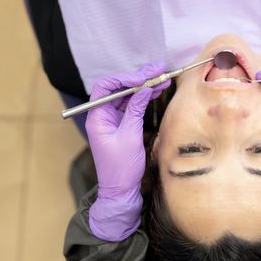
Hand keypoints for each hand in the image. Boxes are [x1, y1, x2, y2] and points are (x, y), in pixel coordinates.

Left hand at [86, 61, 170, 240]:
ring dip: (144, 86)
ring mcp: (112, 120)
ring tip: (163, 78)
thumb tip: (144, 89)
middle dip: (139, 78)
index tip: (144, 77)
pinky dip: (144, 98)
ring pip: (127, 95)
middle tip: (159, 69)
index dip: (125, 78)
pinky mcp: (122, 125)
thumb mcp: (130, 137)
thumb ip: (136, 111)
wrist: (120, 191)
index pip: (106, 87)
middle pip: (118, 88)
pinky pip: (132, 106)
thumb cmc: (121, 168)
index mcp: (97, 117)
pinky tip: (157, 91)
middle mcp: (102, 115)